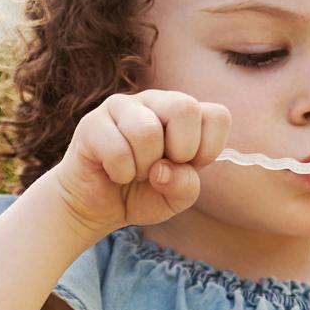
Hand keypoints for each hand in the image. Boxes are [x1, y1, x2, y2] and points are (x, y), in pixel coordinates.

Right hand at [39, 90, 230, 240]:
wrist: (96, 207)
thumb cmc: (140, 194)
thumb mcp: (175, 199)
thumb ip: (186, 186)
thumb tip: (164, 169)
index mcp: (182, 115)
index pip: (217, 115)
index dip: (208, 148)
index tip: (188, 165)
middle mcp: (155, 102)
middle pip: (185, 107)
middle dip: (179, 150)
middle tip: (161, 168)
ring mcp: (122, 107)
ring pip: (147, 131)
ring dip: (144, 167)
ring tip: (136, 172)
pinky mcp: (92, 122)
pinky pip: (117, 150)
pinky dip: (120, 174)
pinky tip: (114, 173)